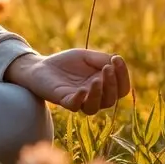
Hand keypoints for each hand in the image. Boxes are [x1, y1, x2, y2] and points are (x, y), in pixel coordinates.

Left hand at [4, 50, 130, 115]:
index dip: (123, 75)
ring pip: (95, 107)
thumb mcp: (86, 56)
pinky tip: (82, 89)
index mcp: (104, 86)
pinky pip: (75, 106)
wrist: (41, 66)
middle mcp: (94, 97)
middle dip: (112, 83)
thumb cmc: (66, 63)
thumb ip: (102, 59)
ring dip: (99, 94)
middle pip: (111, 99)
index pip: (121, 88)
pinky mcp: (64, 100)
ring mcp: (80, 100)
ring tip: (96, 80)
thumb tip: (117, 60)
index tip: (117, 59)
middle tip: (107, 68)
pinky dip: (80, 99)